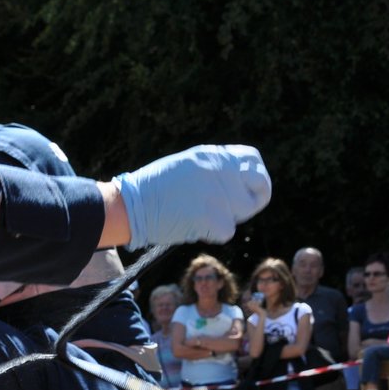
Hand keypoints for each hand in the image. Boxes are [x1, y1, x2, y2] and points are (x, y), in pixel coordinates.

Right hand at [115, 145, 271, 248]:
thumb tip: (237, 184)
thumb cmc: (151, 190)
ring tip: (201, 216)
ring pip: (243, 213)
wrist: (129, 206)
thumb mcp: (186, 166)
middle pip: (258, 189)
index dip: (257, 177)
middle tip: (228, 212)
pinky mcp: (211, 215)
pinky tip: (193, 227)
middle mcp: (219, 169)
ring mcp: (217, 192)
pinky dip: (212, 234)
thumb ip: (213, 171)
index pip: (253, 159)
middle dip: (249, 203)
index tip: (250, 190)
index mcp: (212, 155)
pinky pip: (227, 231)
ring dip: (226, 219)